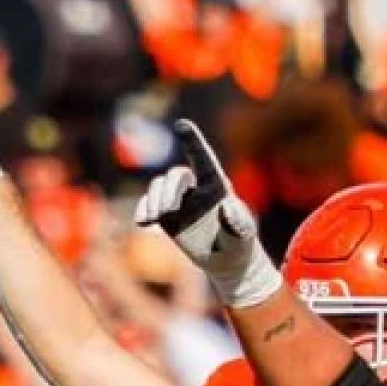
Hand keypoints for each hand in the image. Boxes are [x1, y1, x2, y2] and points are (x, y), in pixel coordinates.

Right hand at [133, 120, 281, 309]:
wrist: (227, 260)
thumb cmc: (240, 242)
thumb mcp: (243, 233)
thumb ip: (239, 221)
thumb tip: (227, 207)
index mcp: (216, 184)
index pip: (202, 158)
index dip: (193, 141)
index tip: (182, 125)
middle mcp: (195, 188)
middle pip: (175, 176)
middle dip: (168, 190)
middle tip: (165, 211)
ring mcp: (179, 200)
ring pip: (158, 187)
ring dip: (153, 200)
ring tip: (154, 218)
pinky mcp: (166, 215)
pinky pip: (148, 205)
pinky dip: (143, 210)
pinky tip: (143, 222)